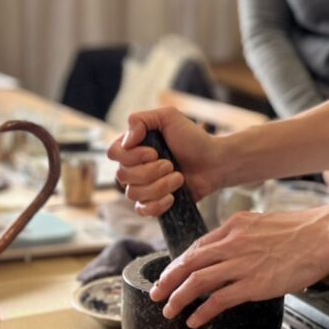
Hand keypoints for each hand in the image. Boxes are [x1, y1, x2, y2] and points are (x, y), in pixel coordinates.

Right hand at [106, 108, 224, 216]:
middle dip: (150, 171)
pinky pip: (142, 210)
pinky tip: (172, 197)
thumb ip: (141, 119)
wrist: (214, 162)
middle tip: (171, 164)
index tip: (154, 152)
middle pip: (122, 176)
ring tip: (179, 177)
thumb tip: (126, 140)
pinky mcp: (154, 203)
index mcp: (133, 146)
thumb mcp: (169, 117)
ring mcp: (143, 187)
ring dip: (159, 185)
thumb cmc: (193, 138)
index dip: (131, 156)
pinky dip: (157, 205)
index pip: (114, 154)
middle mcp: (134, 167)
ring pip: (133, 194)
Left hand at [150, 208, 328, 326]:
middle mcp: (233, 243)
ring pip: (197, 282)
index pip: (197, 246)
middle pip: (189, 263)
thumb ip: (244, 236)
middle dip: (168, 280)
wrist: (323, 235)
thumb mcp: (264, 223)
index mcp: (235, 226)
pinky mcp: (254, 284)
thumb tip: (233, 251)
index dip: (179, 263)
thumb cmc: (301, 231)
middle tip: (156, 293)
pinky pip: (219, 300)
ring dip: (179, 298)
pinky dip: (203, 311)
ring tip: (169, 310)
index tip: (170, 274)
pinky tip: (194, 320)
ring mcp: (242, 264)